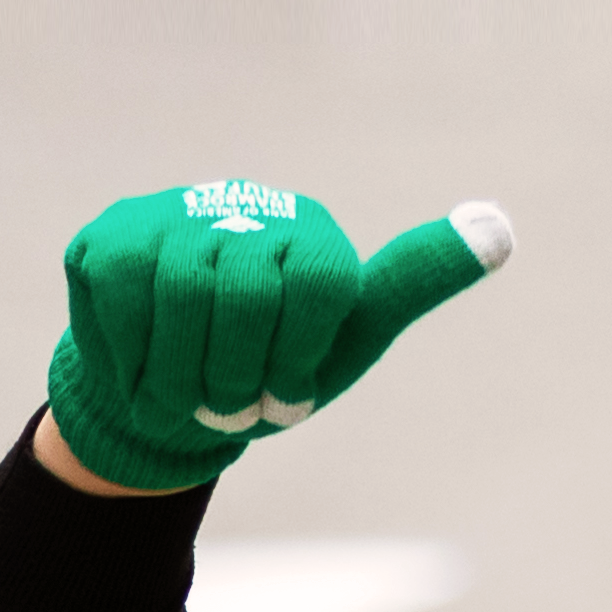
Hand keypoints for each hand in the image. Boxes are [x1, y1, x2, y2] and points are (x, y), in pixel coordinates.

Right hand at [42, 180, 512, 491]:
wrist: (170, 402)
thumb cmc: (267, 374)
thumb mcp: (347, 340)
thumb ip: (410, 283)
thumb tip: (501, 227)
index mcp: (311, 233)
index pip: (317, 282)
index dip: (292, 359)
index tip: (283, 393)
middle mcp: (242, 206)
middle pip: (242, 290)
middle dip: (230, 376)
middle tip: (224, 405)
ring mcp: (171, 215)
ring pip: (175, 292)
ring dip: (178, 375)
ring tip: (183, 396)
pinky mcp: (111, 236)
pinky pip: (117, 295)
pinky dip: (131, 357)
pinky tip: (142, 369)